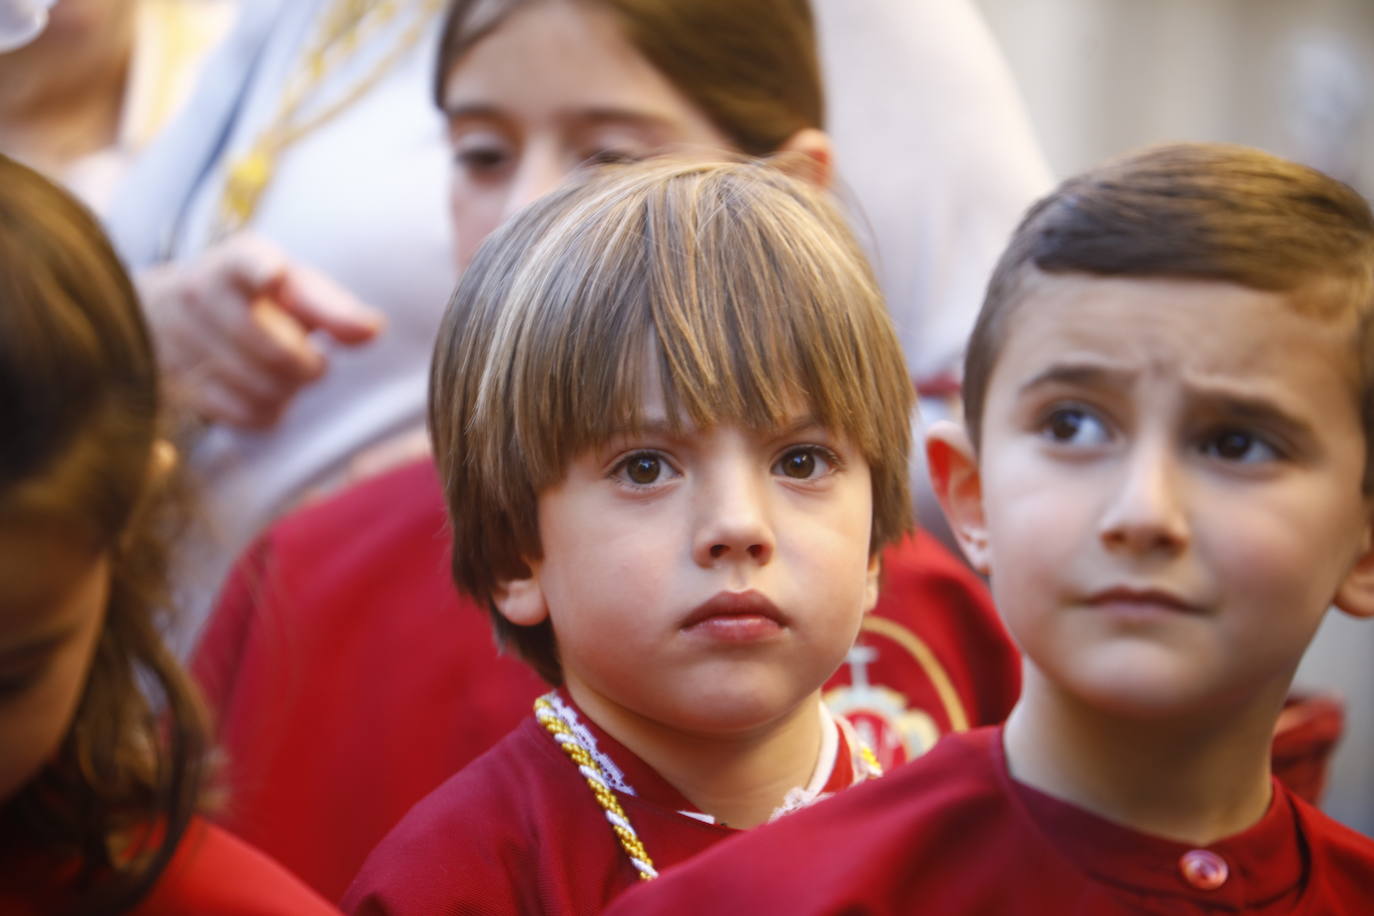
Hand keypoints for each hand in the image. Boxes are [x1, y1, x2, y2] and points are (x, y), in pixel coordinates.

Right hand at [139, 233, 383, 429]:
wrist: (169, 312)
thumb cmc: (257, 299)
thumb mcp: (294, 289)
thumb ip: (335, 309)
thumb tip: (372, 330)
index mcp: (236, 261)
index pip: (244, 263)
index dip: (261, 270)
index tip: (272, 275)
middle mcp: (199, 294)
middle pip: (277, 351)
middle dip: (308, 365)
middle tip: (312, 361)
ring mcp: (180, 340)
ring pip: (262, 388)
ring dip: (288, 391)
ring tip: (285, 374)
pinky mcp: (176, 382)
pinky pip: (243, 414)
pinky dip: (268, 411)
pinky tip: (265, 393)